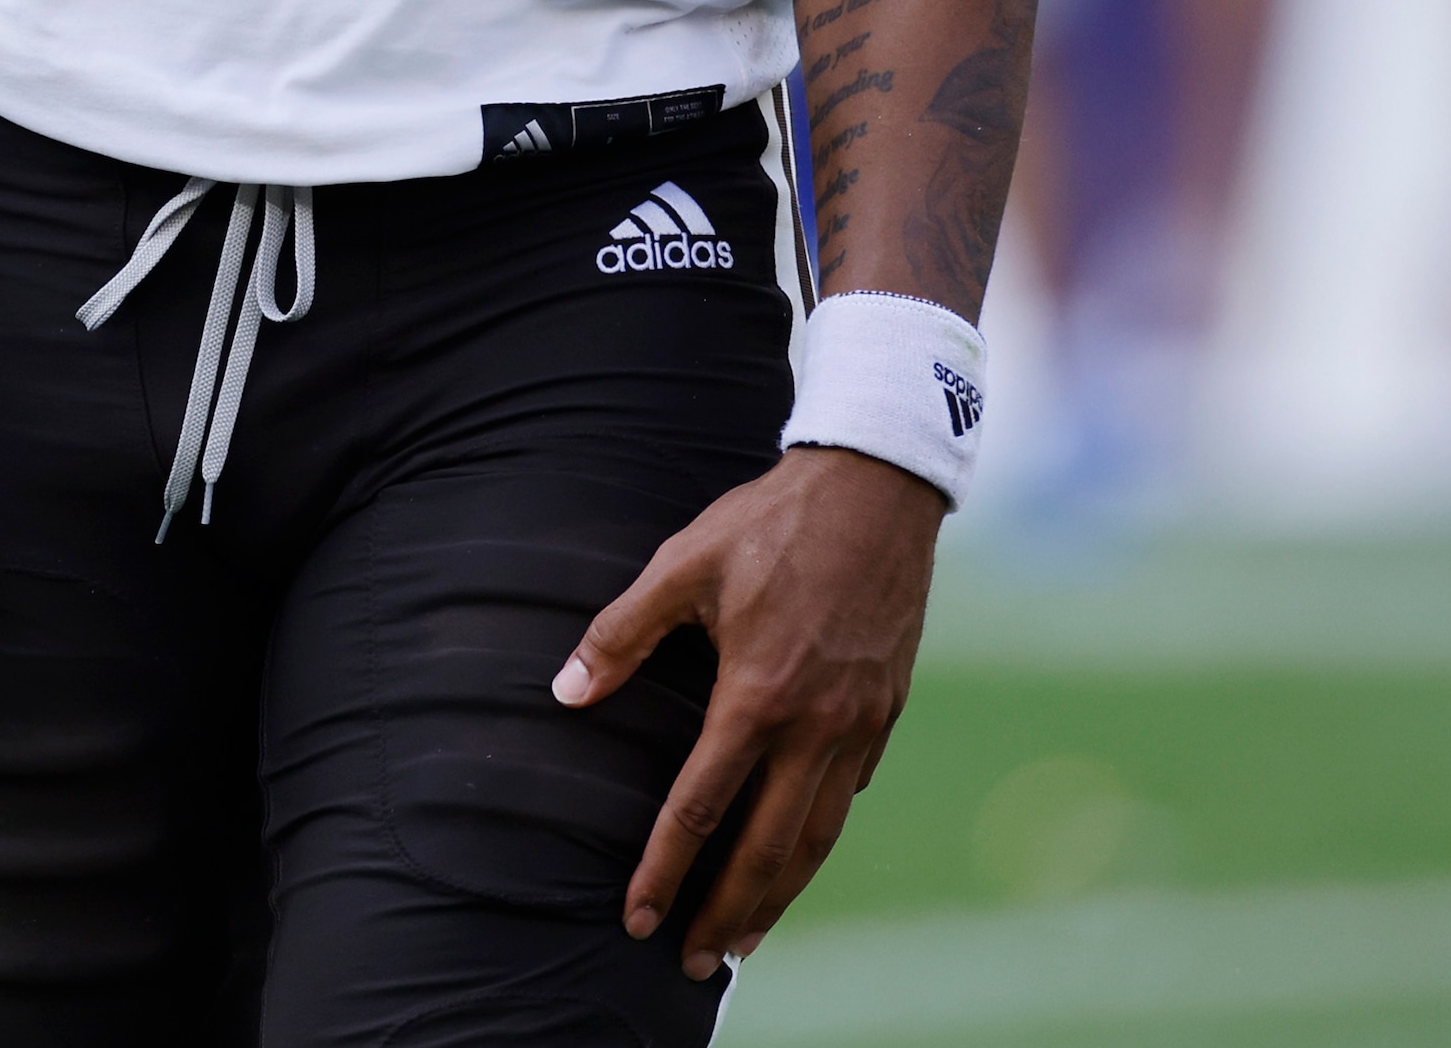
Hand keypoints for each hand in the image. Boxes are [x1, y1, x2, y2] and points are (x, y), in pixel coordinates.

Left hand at [556, 444, 943, 974]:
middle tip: (692, 963)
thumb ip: (620, 635)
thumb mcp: (681, 564)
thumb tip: (564, 693)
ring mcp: (859, 723)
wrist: (874, 487)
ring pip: (817, 835)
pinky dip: (818, 837)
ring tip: (744, 938)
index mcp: (757, 695)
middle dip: (725, 913)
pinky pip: (848, 794)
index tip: (636, 916)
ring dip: (779, 894)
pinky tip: (796, 854)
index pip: (701, 809)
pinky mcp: (886, 711)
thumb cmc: (768, 521)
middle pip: (768, 849)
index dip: (664, 870)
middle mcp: (815, 725)